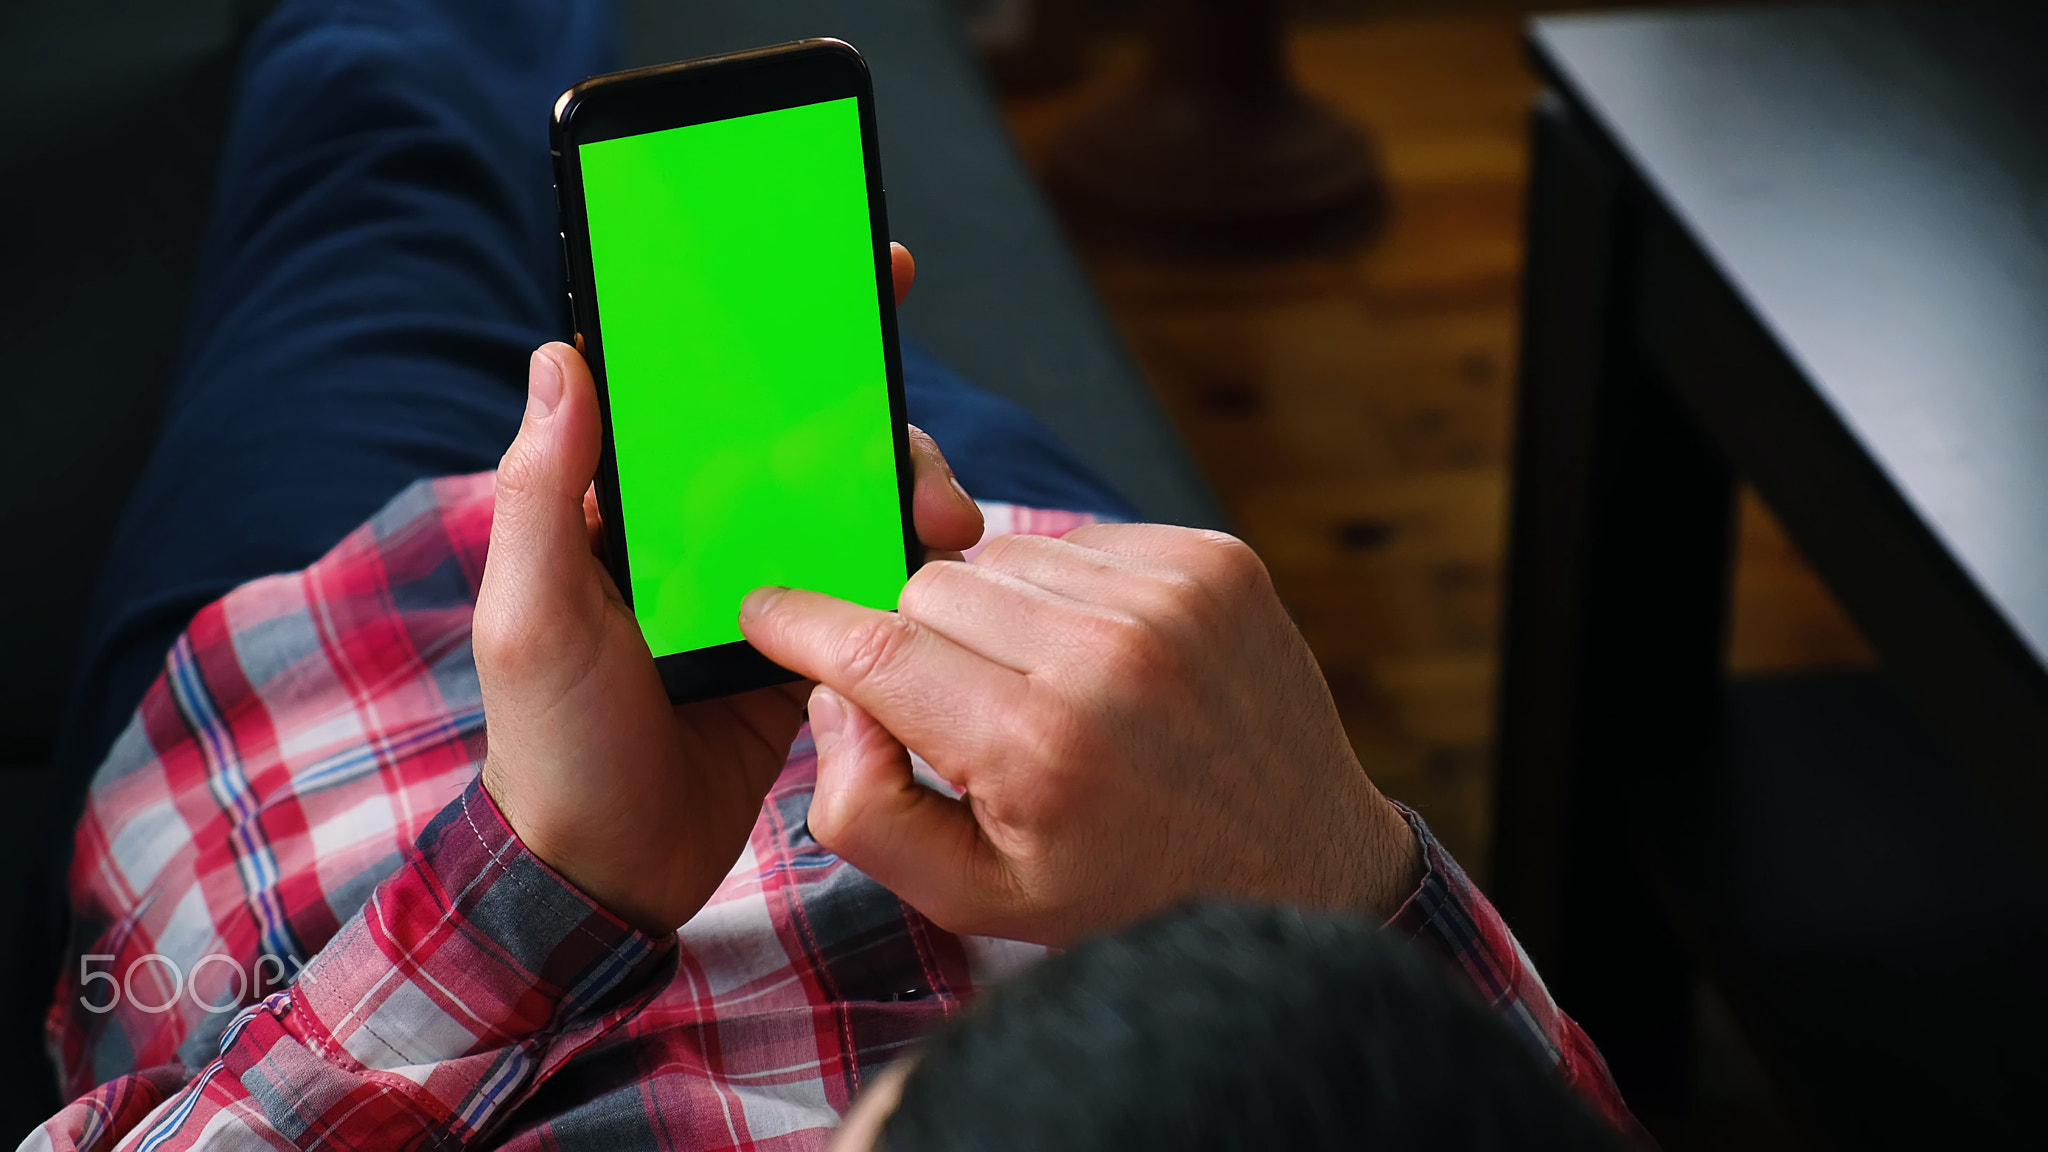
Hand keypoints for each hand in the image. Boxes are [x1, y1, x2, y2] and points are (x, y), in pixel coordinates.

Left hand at [475, 243, 981, 935]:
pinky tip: (943, 566)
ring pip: (847, 501)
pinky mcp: (810, 641)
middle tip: (911, 452)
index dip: (764, 327)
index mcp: (625, 505)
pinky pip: (870, 583)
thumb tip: (557, 354)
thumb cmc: (552, 745)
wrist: (611, 876)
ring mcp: (760, 583)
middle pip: (798, 436)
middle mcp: (697, 528)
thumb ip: (542, 493)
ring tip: (945, 526)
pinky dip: (909, 567)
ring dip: (902, 493)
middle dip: (868, 422)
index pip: (696, 390)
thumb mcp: (531, 617)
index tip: (840, 271)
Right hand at [736, 522, 1422, 945]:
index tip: (766, 611)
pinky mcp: (1214, 560)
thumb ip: (865, 809)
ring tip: (1049, 687)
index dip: (802, 624)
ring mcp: (1173, 597)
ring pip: (1001, 553)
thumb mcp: (974, 897)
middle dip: (922, 641)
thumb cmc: (1123, 884)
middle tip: (970, 709)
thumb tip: (831, 697)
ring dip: (999, 611)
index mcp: (1037, 748)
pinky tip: (1104, 658)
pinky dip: (1069, 591)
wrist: (1299, 862)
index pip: (874, 647)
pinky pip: (1078, 538)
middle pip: (929, 588)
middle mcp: (1108, 658)